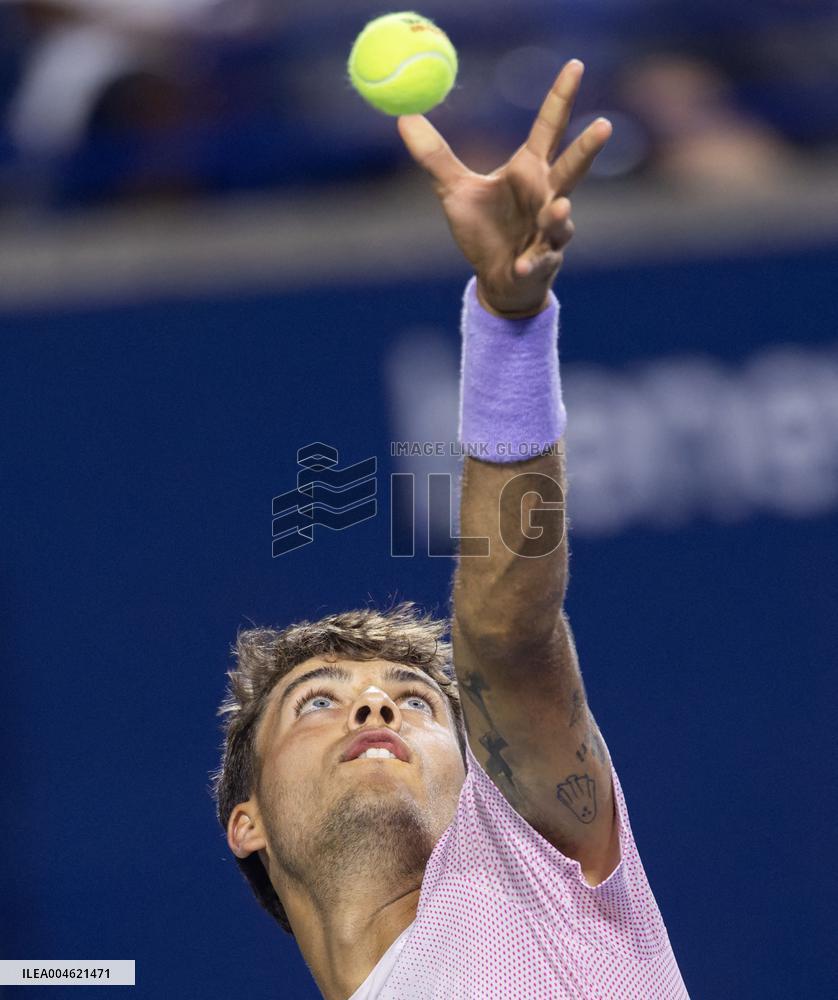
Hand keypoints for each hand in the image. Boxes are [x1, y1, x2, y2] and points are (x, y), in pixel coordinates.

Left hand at [397, 60, 611, 317]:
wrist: (498, 278)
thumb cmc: (484, 230)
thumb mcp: (453, 190)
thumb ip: (434, 156)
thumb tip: (404, 117)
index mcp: (529, 171)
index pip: (550, 127)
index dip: (562, 96)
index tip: (576, 64)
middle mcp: (546, 196)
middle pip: (572, 168)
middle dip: (588, 148)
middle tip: (605, 124)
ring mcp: (548, 231)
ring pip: (561, 218)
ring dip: (559, 215)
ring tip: (560, 208)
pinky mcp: (541, 261)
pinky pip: (540, 259)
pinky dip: (533, 261)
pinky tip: (524, 263)